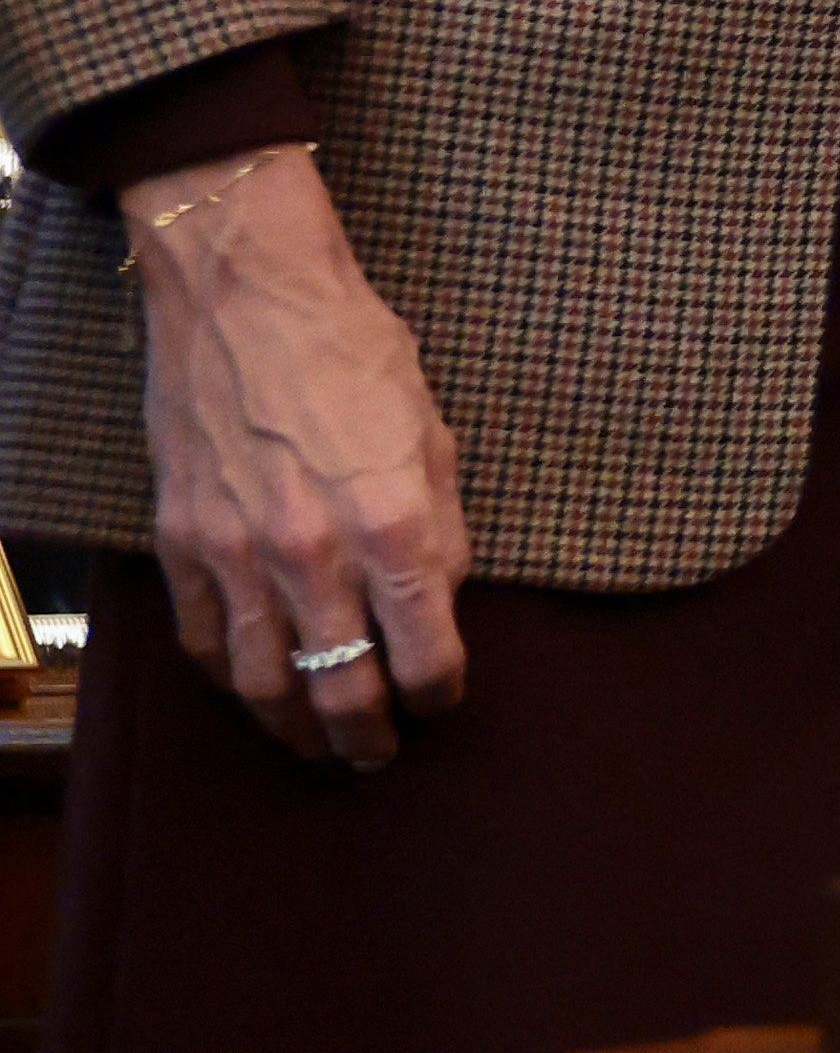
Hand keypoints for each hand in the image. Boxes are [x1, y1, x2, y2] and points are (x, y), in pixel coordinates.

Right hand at [122, 145, 472, 764]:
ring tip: (316, 746)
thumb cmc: (354, 351)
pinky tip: (254, 688)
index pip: (427, 652)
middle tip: (377, 757)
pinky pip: (203, 639)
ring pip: (261, 683)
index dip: (442, 693)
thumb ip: (442, 529)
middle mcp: (313, 551)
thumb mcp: (436, 436)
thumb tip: (442, 601)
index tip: (445, 702)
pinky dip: (230, 679)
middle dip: (365, 736)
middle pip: (340, 687)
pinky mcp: (181, 540)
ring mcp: (236, 552)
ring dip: (291, 727)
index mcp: (393, 523)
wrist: (246, 296)